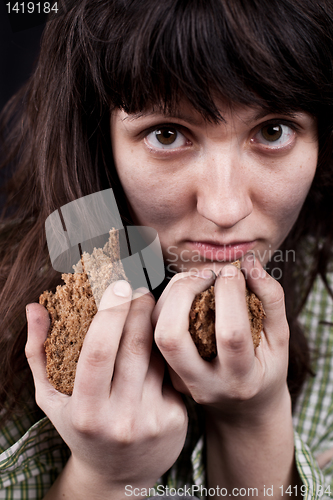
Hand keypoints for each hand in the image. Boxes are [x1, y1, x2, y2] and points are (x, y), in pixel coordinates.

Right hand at [26, 281, 187, 496]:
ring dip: (154, 322)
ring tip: (148, 304)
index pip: (98, 352)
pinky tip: (162, 336)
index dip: (109, 314)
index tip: (117, 284)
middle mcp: (120, 418)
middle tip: (138, 287)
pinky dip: (166, 348)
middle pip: (134, 346)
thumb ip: (38, 353)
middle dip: (139, 307)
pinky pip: (172, 370)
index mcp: (85, 411)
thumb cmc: (80, 428)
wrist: (120, 475)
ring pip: (158, 355)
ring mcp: (151, 419)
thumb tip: (34, 308)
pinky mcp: (176, 418)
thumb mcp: (52, 398)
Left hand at [152, 255, 289, 419]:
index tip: (233, 270)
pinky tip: (189, 291)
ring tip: (199, 278)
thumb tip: (249, 263)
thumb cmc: (266, 369)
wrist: (243, 409)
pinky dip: (167, 301)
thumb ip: (272, 300)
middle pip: (171, 335)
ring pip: (155, 329)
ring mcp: (179, 381)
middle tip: (207, 273)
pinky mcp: (165, 372)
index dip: (230, 295)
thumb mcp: (280, 339)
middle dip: (184, 292)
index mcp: (241, 379)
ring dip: (172, 293)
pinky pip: (153, 329)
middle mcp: (203, 384)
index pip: (230, 335)